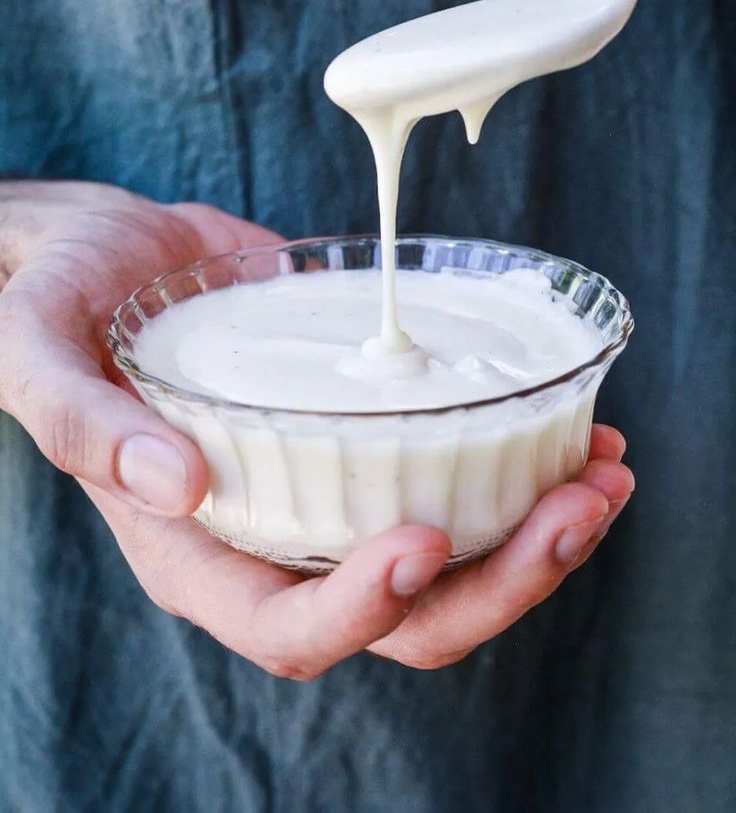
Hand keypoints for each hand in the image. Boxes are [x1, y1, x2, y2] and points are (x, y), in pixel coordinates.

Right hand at [0, 182, 633, 676]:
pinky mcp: (366, 432)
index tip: (425, 538)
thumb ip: (89, 425)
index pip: (287, 627)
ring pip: (452, 558)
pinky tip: (580, 430)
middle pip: (404, 614)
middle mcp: (276, 536)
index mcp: (196, 548)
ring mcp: (329, 487)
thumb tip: (177, 484)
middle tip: (577, 505)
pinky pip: (455, 473)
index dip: (363, 609)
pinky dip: (527, 467)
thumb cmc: (56, 308)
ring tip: (606, 474)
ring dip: (540, 533)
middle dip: (502, 578)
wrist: (105, 254)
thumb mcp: (39, 354)